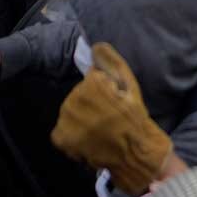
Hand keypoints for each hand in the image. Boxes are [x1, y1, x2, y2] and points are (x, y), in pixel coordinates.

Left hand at [50, 42, 172, 194]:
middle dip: (90, 104)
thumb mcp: (129, 83)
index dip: (103, 91)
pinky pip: (61, 131)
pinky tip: (87, 138)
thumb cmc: (134, 116)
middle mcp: (74, 99)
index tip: (113, 102)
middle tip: (106, 117)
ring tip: (98, 129)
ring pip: (69, 112)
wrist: (135, 152)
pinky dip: (71, 135)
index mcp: (91, 84)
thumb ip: (111, 61)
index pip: (89, 81)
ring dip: (80, 119)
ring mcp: (66, 121)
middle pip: (77, 96)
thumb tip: (95, 45)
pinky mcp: (61, 138)